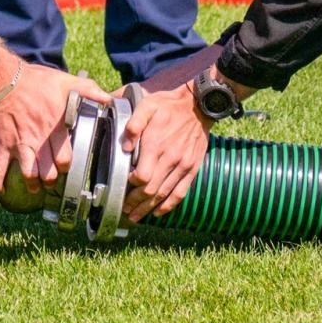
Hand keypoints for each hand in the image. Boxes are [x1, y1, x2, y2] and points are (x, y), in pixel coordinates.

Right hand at [0, 54, 109, 192]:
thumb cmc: (36, 81)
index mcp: (55, 128)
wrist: (5, 79)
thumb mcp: (66, 82)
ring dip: (32, 184)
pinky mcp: (3, 144)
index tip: (66, 166)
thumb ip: (89, 91)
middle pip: (48, 172)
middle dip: (51, 180)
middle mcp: (38, 140)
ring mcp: (20, 144)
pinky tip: (2, 190)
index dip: (67, 166)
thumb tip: (108, 98)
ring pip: (28, 174)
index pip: (65, 158)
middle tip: (52, 179)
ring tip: (35, 186)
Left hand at [119, 81, 210, 221]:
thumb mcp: (147, 106)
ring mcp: (182, 166)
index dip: (131, 185)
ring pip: (164, 194)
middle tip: (125, 210)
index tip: (123, 186)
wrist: (198, 106)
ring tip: (136, 216)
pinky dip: (169, 206)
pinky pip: (180, 192)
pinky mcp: (192, 169)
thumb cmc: (169, 106)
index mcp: (156, 144)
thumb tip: (125, 146)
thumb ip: (134, 124)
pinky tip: (158, 212)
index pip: (142, 176)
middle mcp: (170, 158)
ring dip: (148, 208)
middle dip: (135, 203)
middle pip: (151, 190)